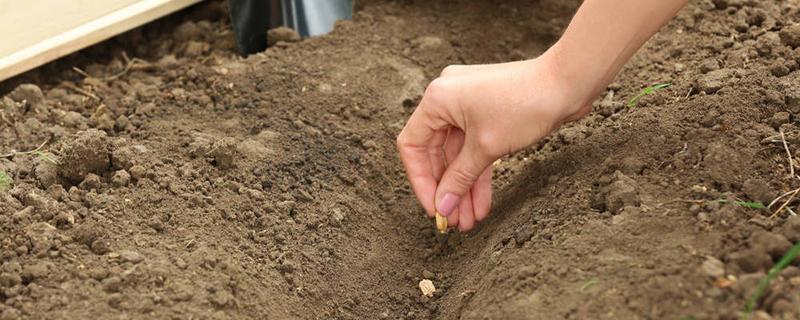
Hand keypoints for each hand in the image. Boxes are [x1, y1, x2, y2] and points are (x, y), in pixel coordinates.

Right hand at [396, 54, 594, 231]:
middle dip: (447, 189)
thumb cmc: (525, 105)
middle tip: (454, 222)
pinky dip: (478, 174)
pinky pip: (474, 148)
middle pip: (436, 153)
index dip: (421, 181)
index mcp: (437, 100)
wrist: (568, 83)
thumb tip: (442, 207)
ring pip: (458, 155)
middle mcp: (447, 99)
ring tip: (469, 221)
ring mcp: (467, 106)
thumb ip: (459, 179)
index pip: (412, 146)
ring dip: (463, 187)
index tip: (434, 209)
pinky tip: (481, 203)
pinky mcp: (487, 113)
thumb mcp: (486, 147)